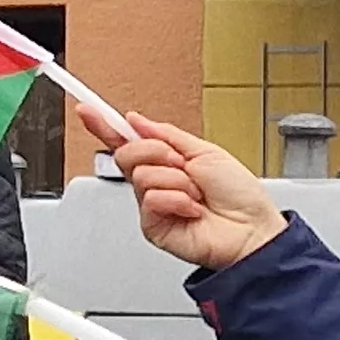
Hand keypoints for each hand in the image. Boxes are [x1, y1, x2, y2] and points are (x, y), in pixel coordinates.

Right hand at [85, 100, 285, 270]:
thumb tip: (136, 120)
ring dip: (176, 179)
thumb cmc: (239, 196)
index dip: (105, 125)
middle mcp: (156, 183)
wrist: (252, 229)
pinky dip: (177, 199)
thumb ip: (166, 135)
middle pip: (127, 154)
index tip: (87, 110)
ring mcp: (153, 205)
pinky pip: (150, 199)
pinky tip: (192, 210)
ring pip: (141, 174)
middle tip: (182, 164)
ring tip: (196, 193)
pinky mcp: (153, 227)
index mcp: (167, 162)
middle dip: (156, 152)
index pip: (127, 142)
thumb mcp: (205, 151)